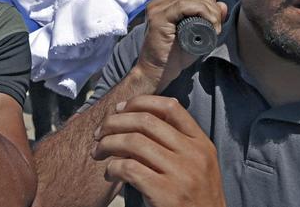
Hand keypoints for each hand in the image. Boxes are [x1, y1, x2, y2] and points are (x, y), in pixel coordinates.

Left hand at [93, 95, 226, 206]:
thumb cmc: (195, 199)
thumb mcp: (197, 165)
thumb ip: (175, 143)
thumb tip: (134, 120)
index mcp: (201, 143)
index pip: (170, 107)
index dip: (140, 102)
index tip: (119, 109)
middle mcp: (194, 154)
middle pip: (146, 121)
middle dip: (115, 122)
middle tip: (99, 132)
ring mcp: (182, 173)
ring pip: (134, 142)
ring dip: (108, 144)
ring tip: (98, 152)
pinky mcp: (167, 193)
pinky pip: (129, 168)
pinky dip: (112, 168)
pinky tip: (109, 174)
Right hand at [134, 0, 226, 92]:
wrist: (157, 73)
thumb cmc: (174, 57)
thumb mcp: (197, 35)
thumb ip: (209, 20)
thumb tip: (222, 5)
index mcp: (166, 4)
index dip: (209, 2)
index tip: (217, 20)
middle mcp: (159, 3)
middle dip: (212, 6)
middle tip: (218, 25)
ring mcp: (157, 9)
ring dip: (209, 10)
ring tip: (215, 27)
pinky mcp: (158, 17)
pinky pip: (184, 5)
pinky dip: (202, 11)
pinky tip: (210, 24)